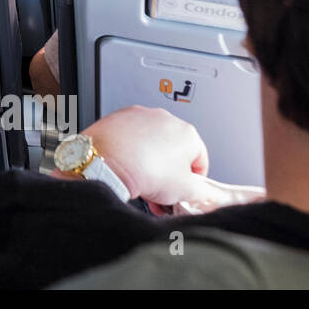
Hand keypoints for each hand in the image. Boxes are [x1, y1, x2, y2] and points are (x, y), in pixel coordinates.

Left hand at [82, 105, 211, 209]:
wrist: (106, 162)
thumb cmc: (144, 171)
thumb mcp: (186, 191)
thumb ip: (201, 192)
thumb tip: (201, 193)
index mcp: (187, 133)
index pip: (200, 160)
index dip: (194, 180)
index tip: (185, 190)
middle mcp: (165, 119)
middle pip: (174, 151)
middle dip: (170, 173)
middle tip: (162, 190)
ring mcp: (141, 116)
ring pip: (152, 143)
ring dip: (151, 162)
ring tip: (142, 181)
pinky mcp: (119, 117)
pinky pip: (131, 137)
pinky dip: (131, 150)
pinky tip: (127, 167)